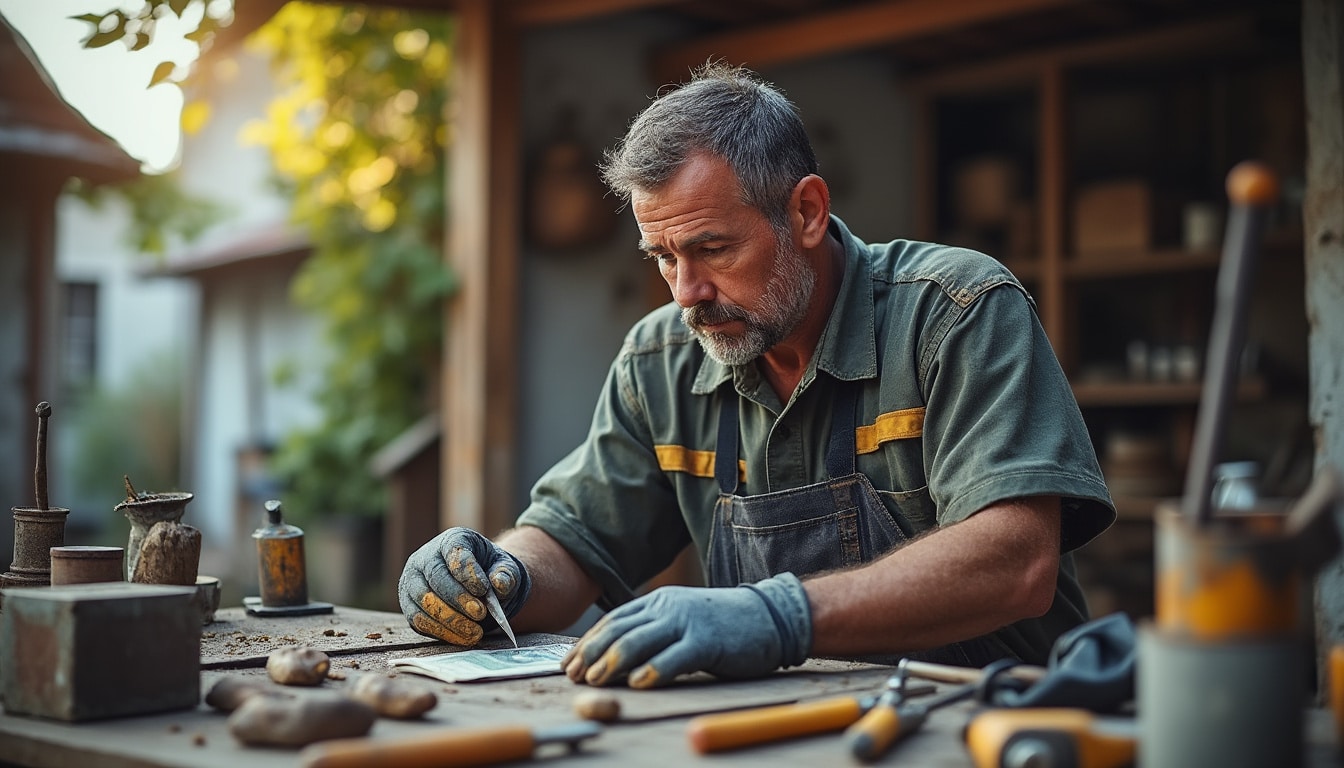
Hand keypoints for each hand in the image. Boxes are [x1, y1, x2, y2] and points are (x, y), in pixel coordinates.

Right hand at [398, 528, 530, 645]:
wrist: (476, 586)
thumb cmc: (489, 572)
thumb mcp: (505, 568)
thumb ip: (506, 574)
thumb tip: (499, 585)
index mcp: (452, 540)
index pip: (455, 552)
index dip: (468, 572)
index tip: (484, 590)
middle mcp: (425, 557)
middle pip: (436, 577)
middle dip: (459, 598)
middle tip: (481, 613)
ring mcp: (412, 582)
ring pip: (425, 601)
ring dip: (451, 619)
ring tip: (475, 632)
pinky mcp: (409, 606)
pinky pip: (420, 621)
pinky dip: (442, 632)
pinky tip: (463, 637)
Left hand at [562, 572, 811, 688]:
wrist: (769, 616)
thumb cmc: (722, 625)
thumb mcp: (681, 621)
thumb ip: (653, 632)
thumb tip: (615, 660)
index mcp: (659, 602)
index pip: (613, 620)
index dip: (587, 641)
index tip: (567, 663)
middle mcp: (668, 607)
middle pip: (619, 629)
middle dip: (591, 653)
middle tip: (573, 675)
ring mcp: (687, 622)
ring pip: (639, 640)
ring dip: (613, 662)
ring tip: (596, 680)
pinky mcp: (707, 641)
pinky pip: (675, 656)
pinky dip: (654, 670)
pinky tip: (639, 683)